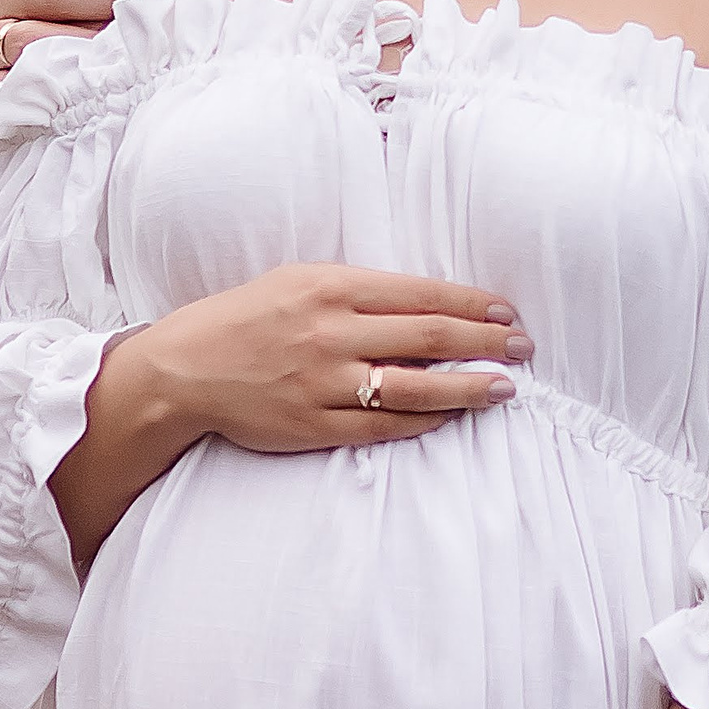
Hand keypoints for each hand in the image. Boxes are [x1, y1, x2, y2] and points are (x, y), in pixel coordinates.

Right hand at [92, 265, 534, 461]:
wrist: (184, 369)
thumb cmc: (245, 317)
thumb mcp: (298, 280)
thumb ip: (357, 289)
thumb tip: (424, 301)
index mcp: (331, 287)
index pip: (421, 294)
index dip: (472, 304)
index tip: (506, 312)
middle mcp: (332, 332)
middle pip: (430, 338)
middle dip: (486, 342)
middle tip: (523, 348)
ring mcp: (324, 382)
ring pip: (416, 388)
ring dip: (468, 388)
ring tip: (505, 388)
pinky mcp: (314, 425)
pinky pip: (384, 428)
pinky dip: (424, 422)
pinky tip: (452, 417)